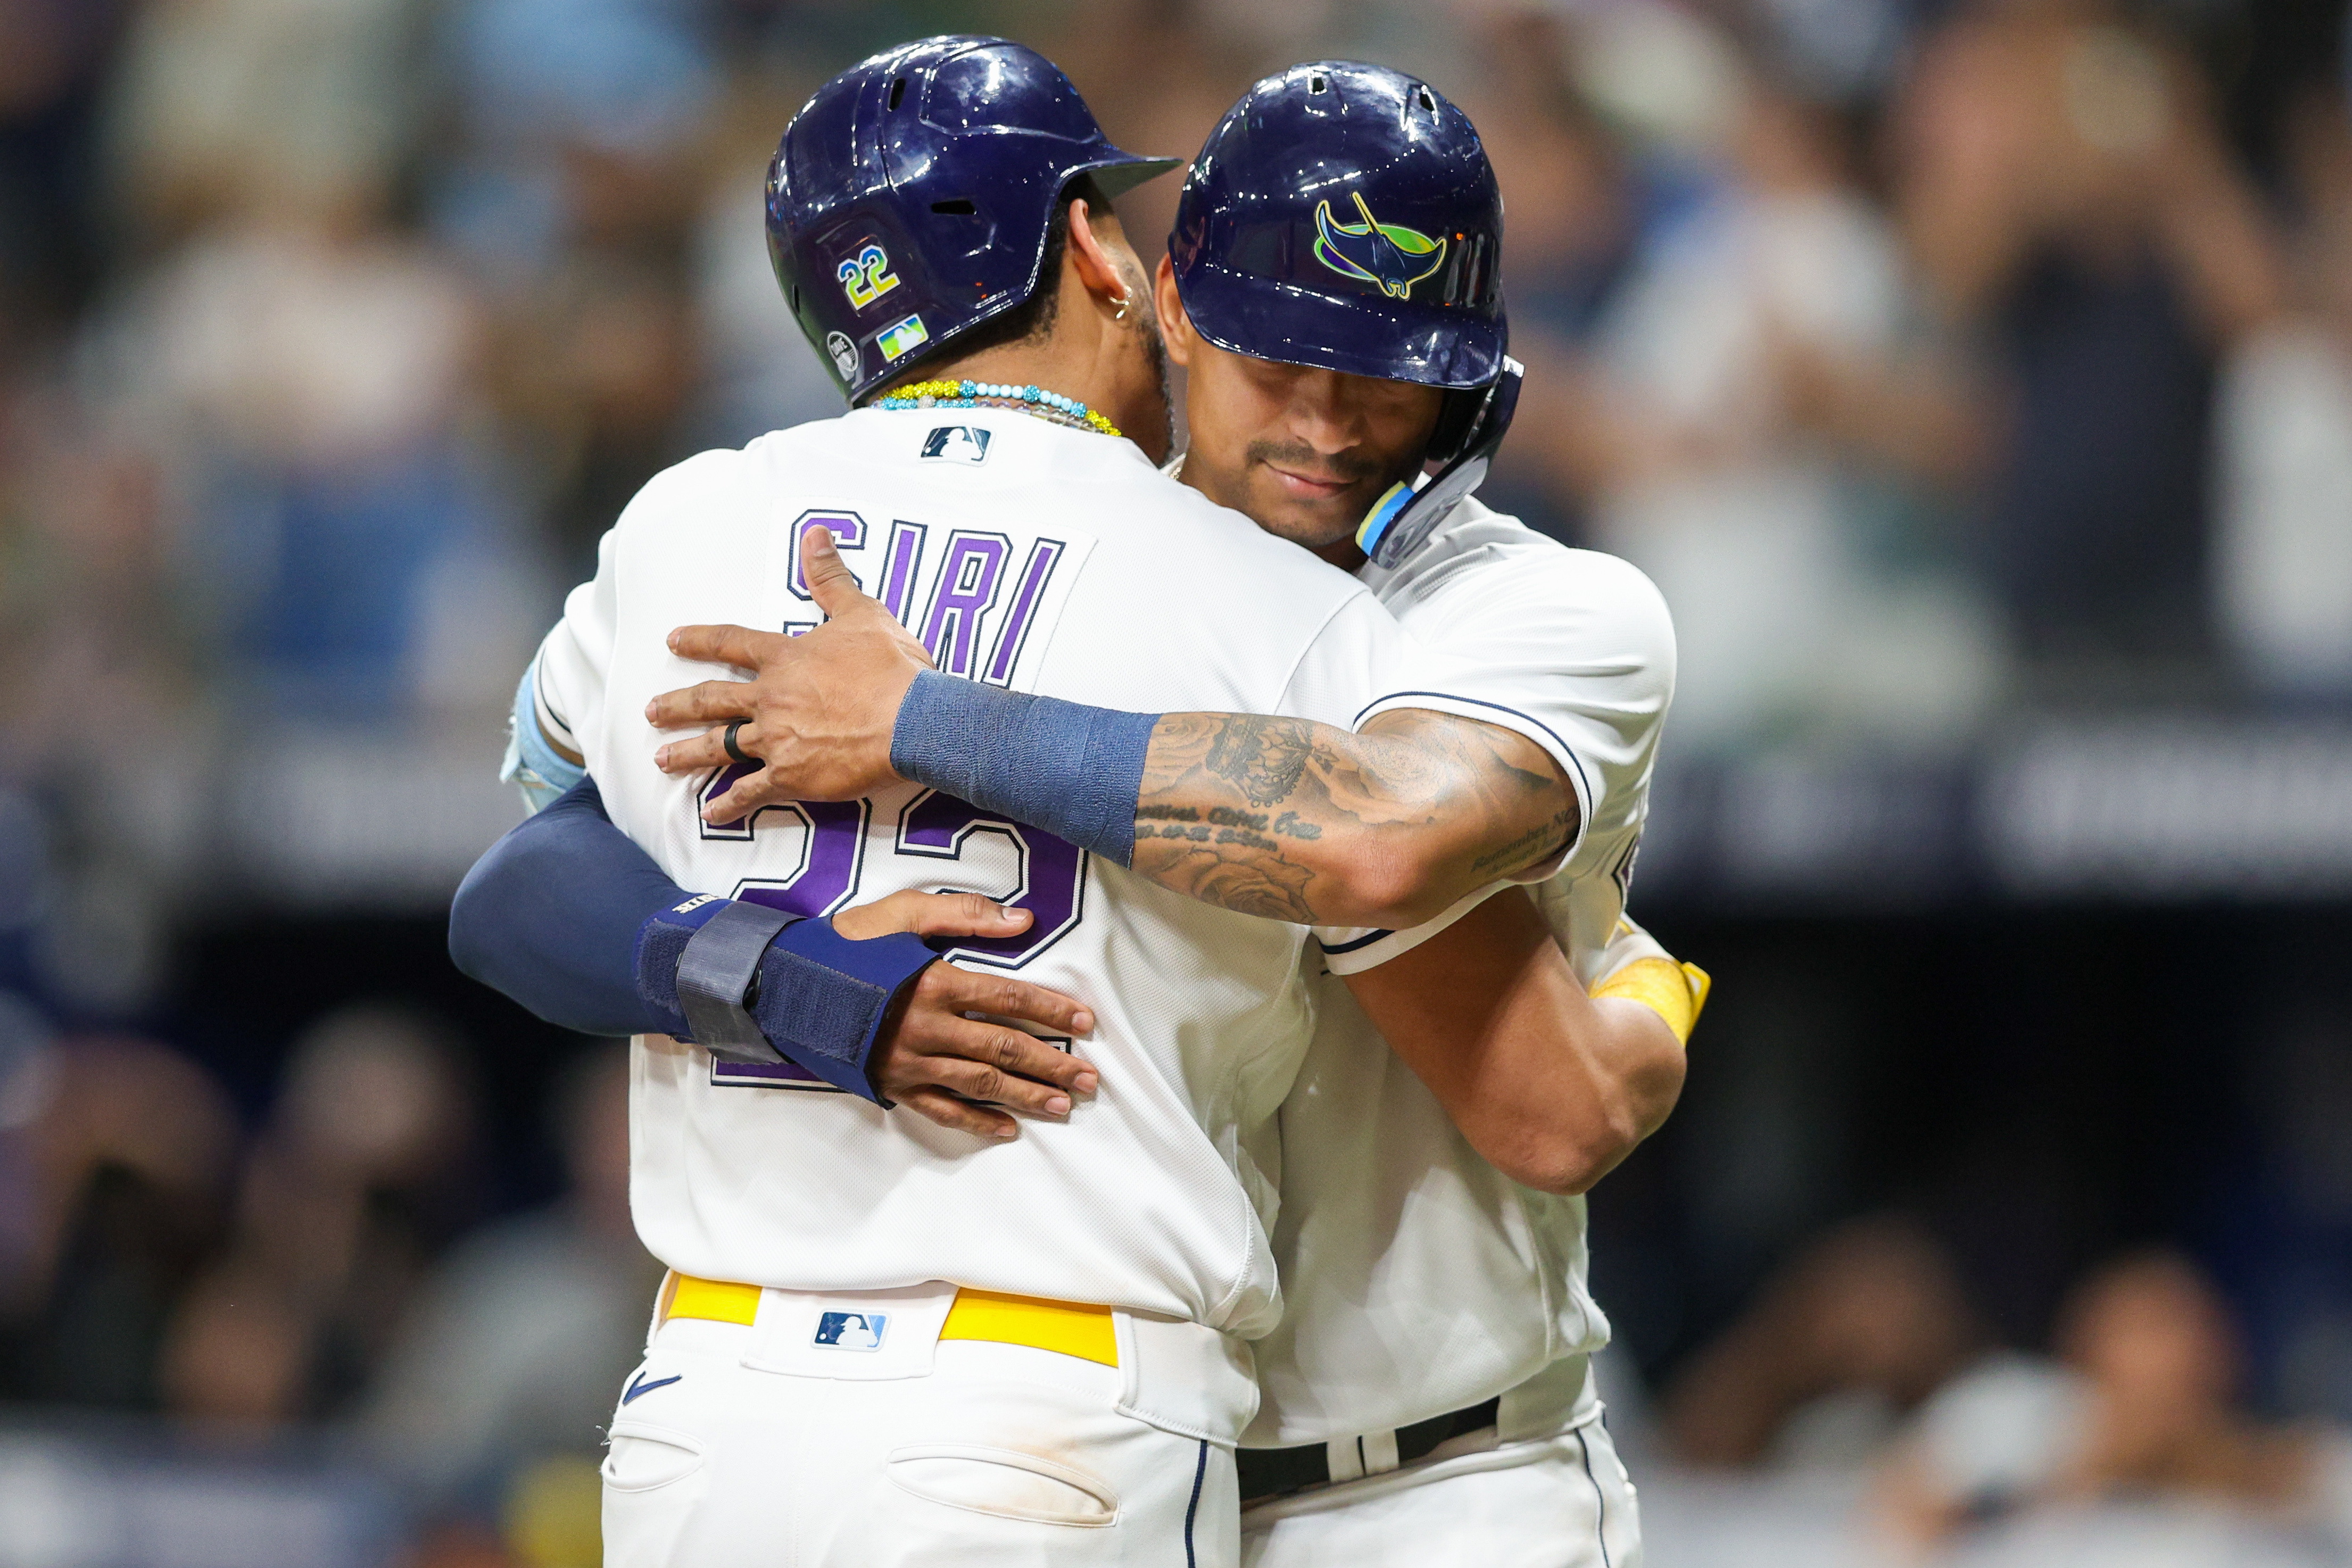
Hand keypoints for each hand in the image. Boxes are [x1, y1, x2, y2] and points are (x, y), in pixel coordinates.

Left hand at [648, 525, 935, 821]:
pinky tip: (710, 814)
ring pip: (720, 747)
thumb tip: (814, 533)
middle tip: (651, 711)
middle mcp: (771, 699)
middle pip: (713, 700)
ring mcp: (777, 740)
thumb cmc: (892, 667)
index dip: (702, 640)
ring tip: (661, 760)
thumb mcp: (863, 613)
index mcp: (786, 658)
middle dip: (679, 704)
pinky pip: (751, 792)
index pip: (733, 643)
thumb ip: (831, 577)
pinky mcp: (792, 776)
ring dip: (688, 754)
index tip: (674, 641)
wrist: (912, 720)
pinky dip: (729, 805)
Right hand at [835, 890, 1098, 1139]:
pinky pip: (941, 1110)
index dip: (1051, 1011)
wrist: (783, 986)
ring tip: (1064, 1106)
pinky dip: (977, 1122)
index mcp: (935, 983)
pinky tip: (1008, 1130)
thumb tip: (1023, 921)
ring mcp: (909, 1062)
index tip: (1085, 1023)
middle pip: (1003, 1048)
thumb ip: (963, 916)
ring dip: (1026, 1097)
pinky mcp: (892, 1084)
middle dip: (1052, 1065)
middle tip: (1090, 1081)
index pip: (1008, 1000)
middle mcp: (927, 1028)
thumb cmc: (847, 944)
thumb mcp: (903, 913)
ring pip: (980, 1083)